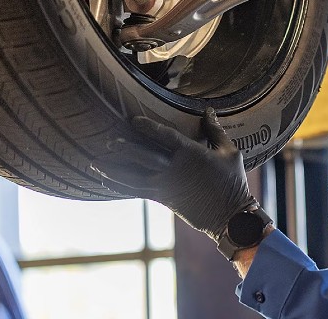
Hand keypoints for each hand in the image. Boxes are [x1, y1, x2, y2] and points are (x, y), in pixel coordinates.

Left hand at [91, 108, 253, 241]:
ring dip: (114, 170)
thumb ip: (215, 131)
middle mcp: (175, 170)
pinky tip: (107, 182)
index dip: (149, 128)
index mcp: (192, 154)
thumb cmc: (233, 182)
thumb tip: (208, 111)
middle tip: (108, 141)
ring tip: (95, 164)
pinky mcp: (164, 199)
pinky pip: (137, 191)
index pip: (166, 137)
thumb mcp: (230, 152)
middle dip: (125, 148)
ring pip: (135, 177)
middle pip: (145, 157)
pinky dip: (120, 186)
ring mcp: (167, 186)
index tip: (133, 120)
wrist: (230, 216)